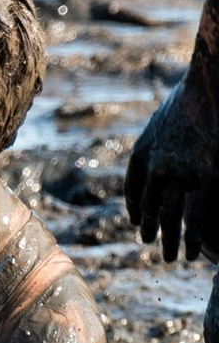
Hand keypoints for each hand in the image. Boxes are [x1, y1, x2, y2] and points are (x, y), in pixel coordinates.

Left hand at [125, 75, 218, 261]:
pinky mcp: (208, 178)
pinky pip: (196, 217)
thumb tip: (154, 162)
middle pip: (148, 208)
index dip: (134, 208)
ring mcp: (180, 175)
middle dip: (149, 229)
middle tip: (149, 244)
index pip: (133, 190)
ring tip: (171, 257)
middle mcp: (155, 167)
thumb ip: (153, 144)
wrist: (209, 85)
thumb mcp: (160, 122)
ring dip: (169, 241)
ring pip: (169, 218)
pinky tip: (194, 252)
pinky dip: (193, 238)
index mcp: (142, 153)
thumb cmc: (187, 99)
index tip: (136, 221)